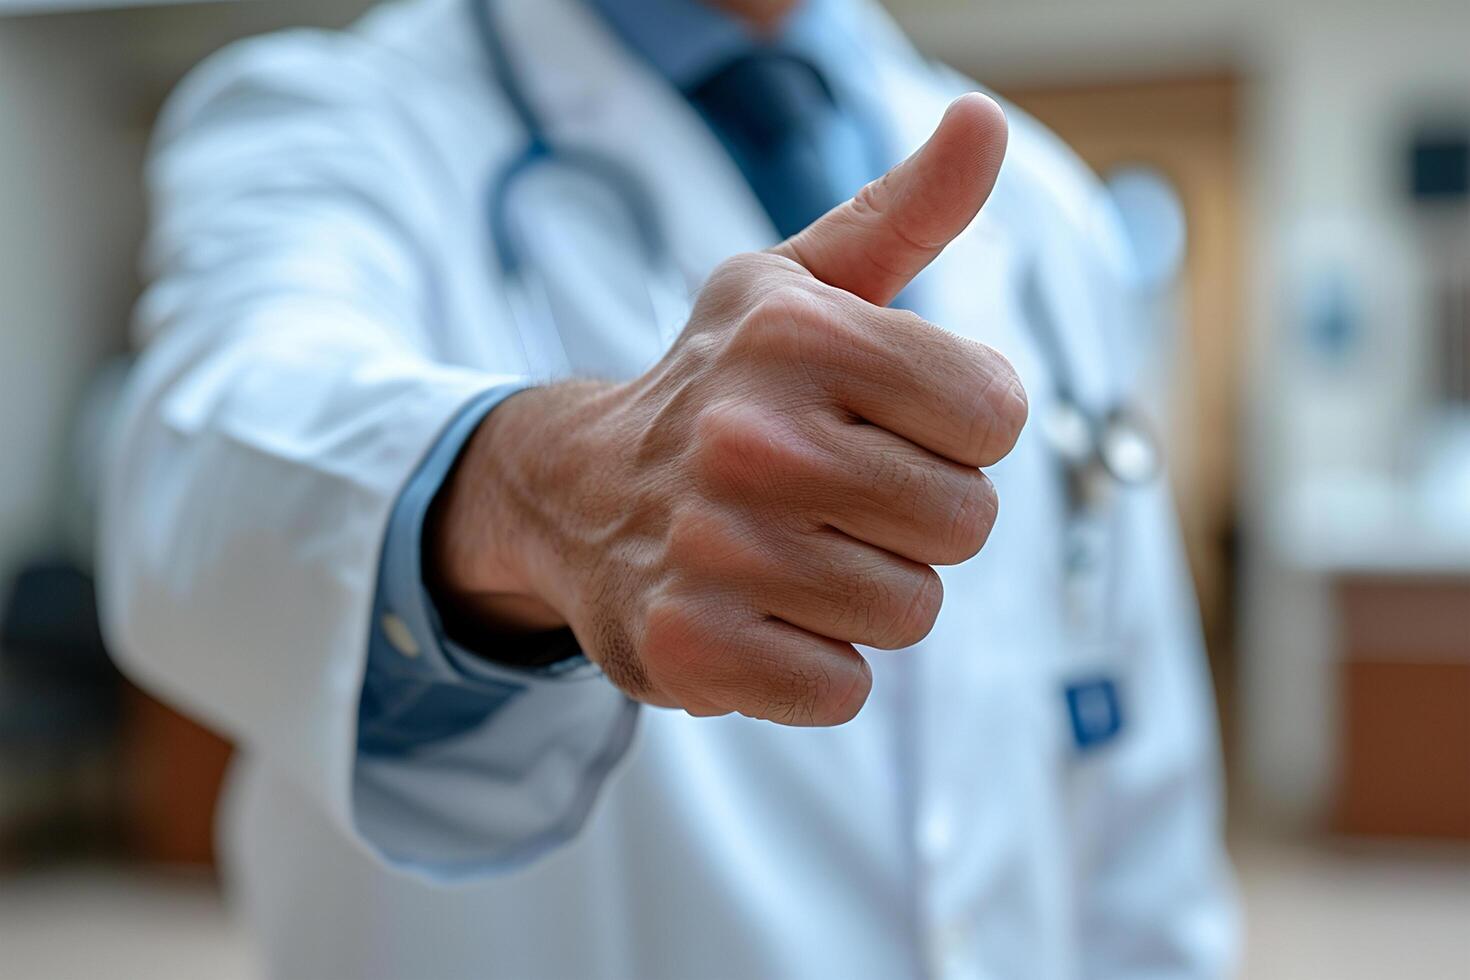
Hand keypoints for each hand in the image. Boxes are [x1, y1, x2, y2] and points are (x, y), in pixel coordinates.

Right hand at [430, 94, 1024, 724]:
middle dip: (916, 520)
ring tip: (797, 555)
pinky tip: (763, 615)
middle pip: (963, 522)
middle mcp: (750, 436)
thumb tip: (981, 117)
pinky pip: (842, 688)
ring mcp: (713, 547)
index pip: (994, 412)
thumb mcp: (800, 284)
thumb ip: (904, 212)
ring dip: (868, 595)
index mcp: (796, 333)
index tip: (889, 425)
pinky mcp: (689, 646)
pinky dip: (816, 665)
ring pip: (908, 610)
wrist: (578, 490)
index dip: (958, 432)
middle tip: (837, 499)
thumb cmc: (726, 385)